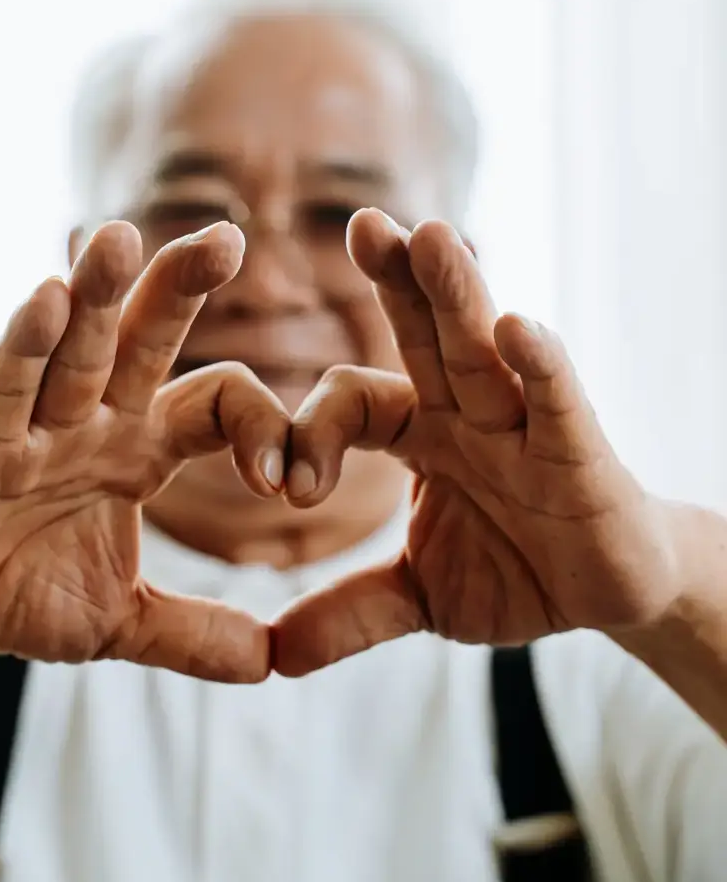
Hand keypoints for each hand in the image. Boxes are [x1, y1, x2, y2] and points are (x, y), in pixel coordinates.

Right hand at [0, 221, 288, 681]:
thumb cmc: (19, 582)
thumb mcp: (118, 622)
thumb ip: (191, 635)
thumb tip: (270, 664)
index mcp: (140, 448)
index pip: (217, 407)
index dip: (258, 432)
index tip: (286, 485)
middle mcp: (93, 418)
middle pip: (145, 340)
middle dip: (180, 289)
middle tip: (229, 239)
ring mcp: (31, 420)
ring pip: (73, 346)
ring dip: (96, 292)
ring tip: (119, 237)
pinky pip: (3, 383)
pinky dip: (23, 345)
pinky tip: (45, 298)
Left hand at [274, 209, 677, 675]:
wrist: (606, 595)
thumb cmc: (513, 572)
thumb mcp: (419, 598)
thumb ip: (350, 615)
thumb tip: (274, 658)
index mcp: (421, 436)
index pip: (355, 406)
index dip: (315, 433)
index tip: (287, 488)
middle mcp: (467, 415)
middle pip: (423, 338)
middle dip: (395, 282)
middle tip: (360, 224)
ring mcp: (523, 427)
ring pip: (484, 353)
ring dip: (458, 295)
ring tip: (431, 235)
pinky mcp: (580, 455)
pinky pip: (556, 403)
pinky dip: (540, 369)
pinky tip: (521, 330)